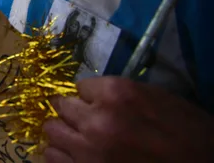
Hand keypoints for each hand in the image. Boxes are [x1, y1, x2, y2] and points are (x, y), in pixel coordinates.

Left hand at [44, 76, 213, 162]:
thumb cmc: (189, 133)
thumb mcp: (157, 98)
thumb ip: (119, 94)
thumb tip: (92, 95)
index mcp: (116, 94)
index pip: (80, 86)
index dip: (89, 96)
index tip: (96, 103)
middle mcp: (96, 119)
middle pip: (61, 105)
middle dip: (72, 111)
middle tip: (84, 120)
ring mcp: (88, 150)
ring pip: (51, 130)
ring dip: (63, 132)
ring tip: (76, 138)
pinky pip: (53, 158)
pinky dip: (60, 155)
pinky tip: (73, 156)